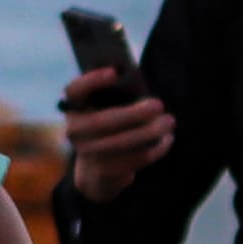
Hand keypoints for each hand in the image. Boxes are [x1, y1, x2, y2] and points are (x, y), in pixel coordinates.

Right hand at [54, 76, 175, 200]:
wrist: (95, 167)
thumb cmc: (106, 125)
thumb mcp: (103, 107)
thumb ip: (115, 95)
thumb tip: (140, 87)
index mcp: (73, 106)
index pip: (74, 90)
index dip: (92, 80)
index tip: (114, 72)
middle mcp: (74, 130)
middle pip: (102, 121)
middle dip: (133, 114)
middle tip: (159, 104)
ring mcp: (88, 153)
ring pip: (122, 143)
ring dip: (150, 131)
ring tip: (169, 121)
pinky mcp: (106, 170)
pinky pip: (134, 158)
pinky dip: (155, 149)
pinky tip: (167, 138)